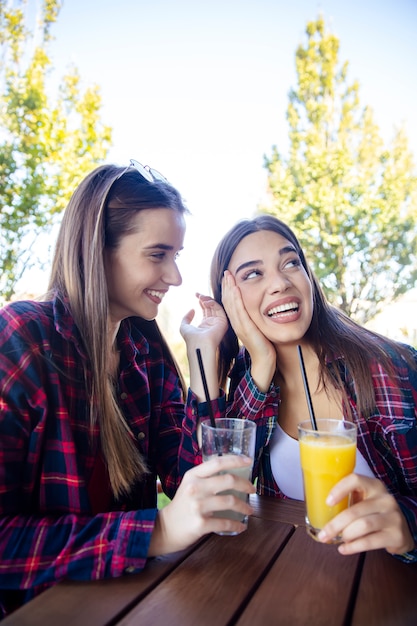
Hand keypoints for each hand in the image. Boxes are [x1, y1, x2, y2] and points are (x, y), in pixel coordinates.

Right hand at [148, 455, 255, 555]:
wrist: (165, 528)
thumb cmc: (182, 505)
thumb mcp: (190, 484)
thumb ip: (206, 478)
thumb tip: (233, 473)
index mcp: (193, 475)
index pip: (217, 462)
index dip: (236, 460)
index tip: (249, 461)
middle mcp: (195, 488)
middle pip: (228, 480)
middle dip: (245, 484)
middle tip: (252, 490)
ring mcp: (197, 506)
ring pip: (230, 501)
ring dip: (244, 507)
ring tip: (249, 510)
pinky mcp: (200, 524)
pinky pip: (225, 523)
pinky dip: (237, 525)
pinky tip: (241, 526)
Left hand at [180, 293, 228, 351]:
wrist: (198, 344)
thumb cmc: (191, 338)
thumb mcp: (184, 326)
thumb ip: (186, 317)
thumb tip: (192, 309)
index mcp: (205, 324)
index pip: (206, 309)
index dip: (201, 301)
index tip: (196, 294)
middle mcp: (213, 323)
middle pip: (211, 307)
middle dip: (204, 299)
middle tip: (198, 294)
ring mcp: (219, 322)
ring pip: (215, 306)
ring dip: (208, 300)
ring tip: (200, 297)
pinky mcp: (223, 322)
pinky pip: (220, 309)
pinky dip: (213, 303)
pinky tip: (205, 302)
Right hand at [222, 271, 275, 390]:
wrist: (265, 360)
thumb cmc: (264, 343)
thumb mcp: (257, 326)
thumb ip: (254, 316)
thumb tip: (258, 306)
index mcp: (238, 321)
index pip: (230, 302)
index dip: (228, 289)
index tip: (229, 276)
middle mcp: (236, 323)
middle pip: (227, 301)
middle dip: (227, 285)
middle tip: (226, 271)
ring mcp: (239, 326)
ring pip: (231, 304)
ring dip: (229, 288)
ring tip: (228, 276)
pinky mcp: (245, 329)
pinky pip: (239, 311)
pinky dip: (236, 299)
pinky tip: (235, 289)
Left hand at [317, 474, 414, 555]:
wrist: (403, 530)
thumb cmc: (375, 512)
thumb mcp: (365, 500)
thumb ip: (349, 500)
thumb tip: (319, 511)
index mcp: (374, 486)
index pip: (355, 480)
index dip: (339, 489)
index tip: (327, 502)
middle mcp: (385, 499)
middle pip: (355, 511)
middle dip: (335, 524)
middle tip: (323, 535)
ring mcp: (393, 517)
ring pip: (363, 526)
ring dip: (345, 535)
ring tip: (337, 539)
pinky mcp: (396, 535)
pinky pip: (370, 542)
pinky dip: (353, 547)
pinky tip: (344, 549)